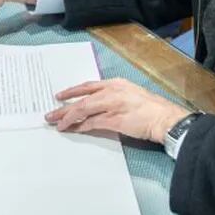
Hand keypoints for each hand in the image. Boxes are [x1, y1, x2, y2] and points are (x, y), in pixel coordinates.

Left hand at [45, 78, 190, 143]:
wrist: (164, 117)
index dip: (72, 91)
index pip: (88, 86)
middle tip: (50, 113)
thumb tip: (98, 106)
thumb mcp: (130, 95)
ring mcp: (112, 105)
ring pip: (83, 110)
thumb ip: (114, 97)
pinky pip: (92, 123)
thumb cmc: (151, 108)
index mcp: (115, 84)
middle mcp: (111, 92)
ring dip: (68, 118)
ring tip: (57, 124)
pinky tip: (73, 130)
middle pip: (81, 99)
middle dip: (64, 107)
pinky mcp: (114, 120)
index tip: (60, 95)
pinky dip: (81, 127)